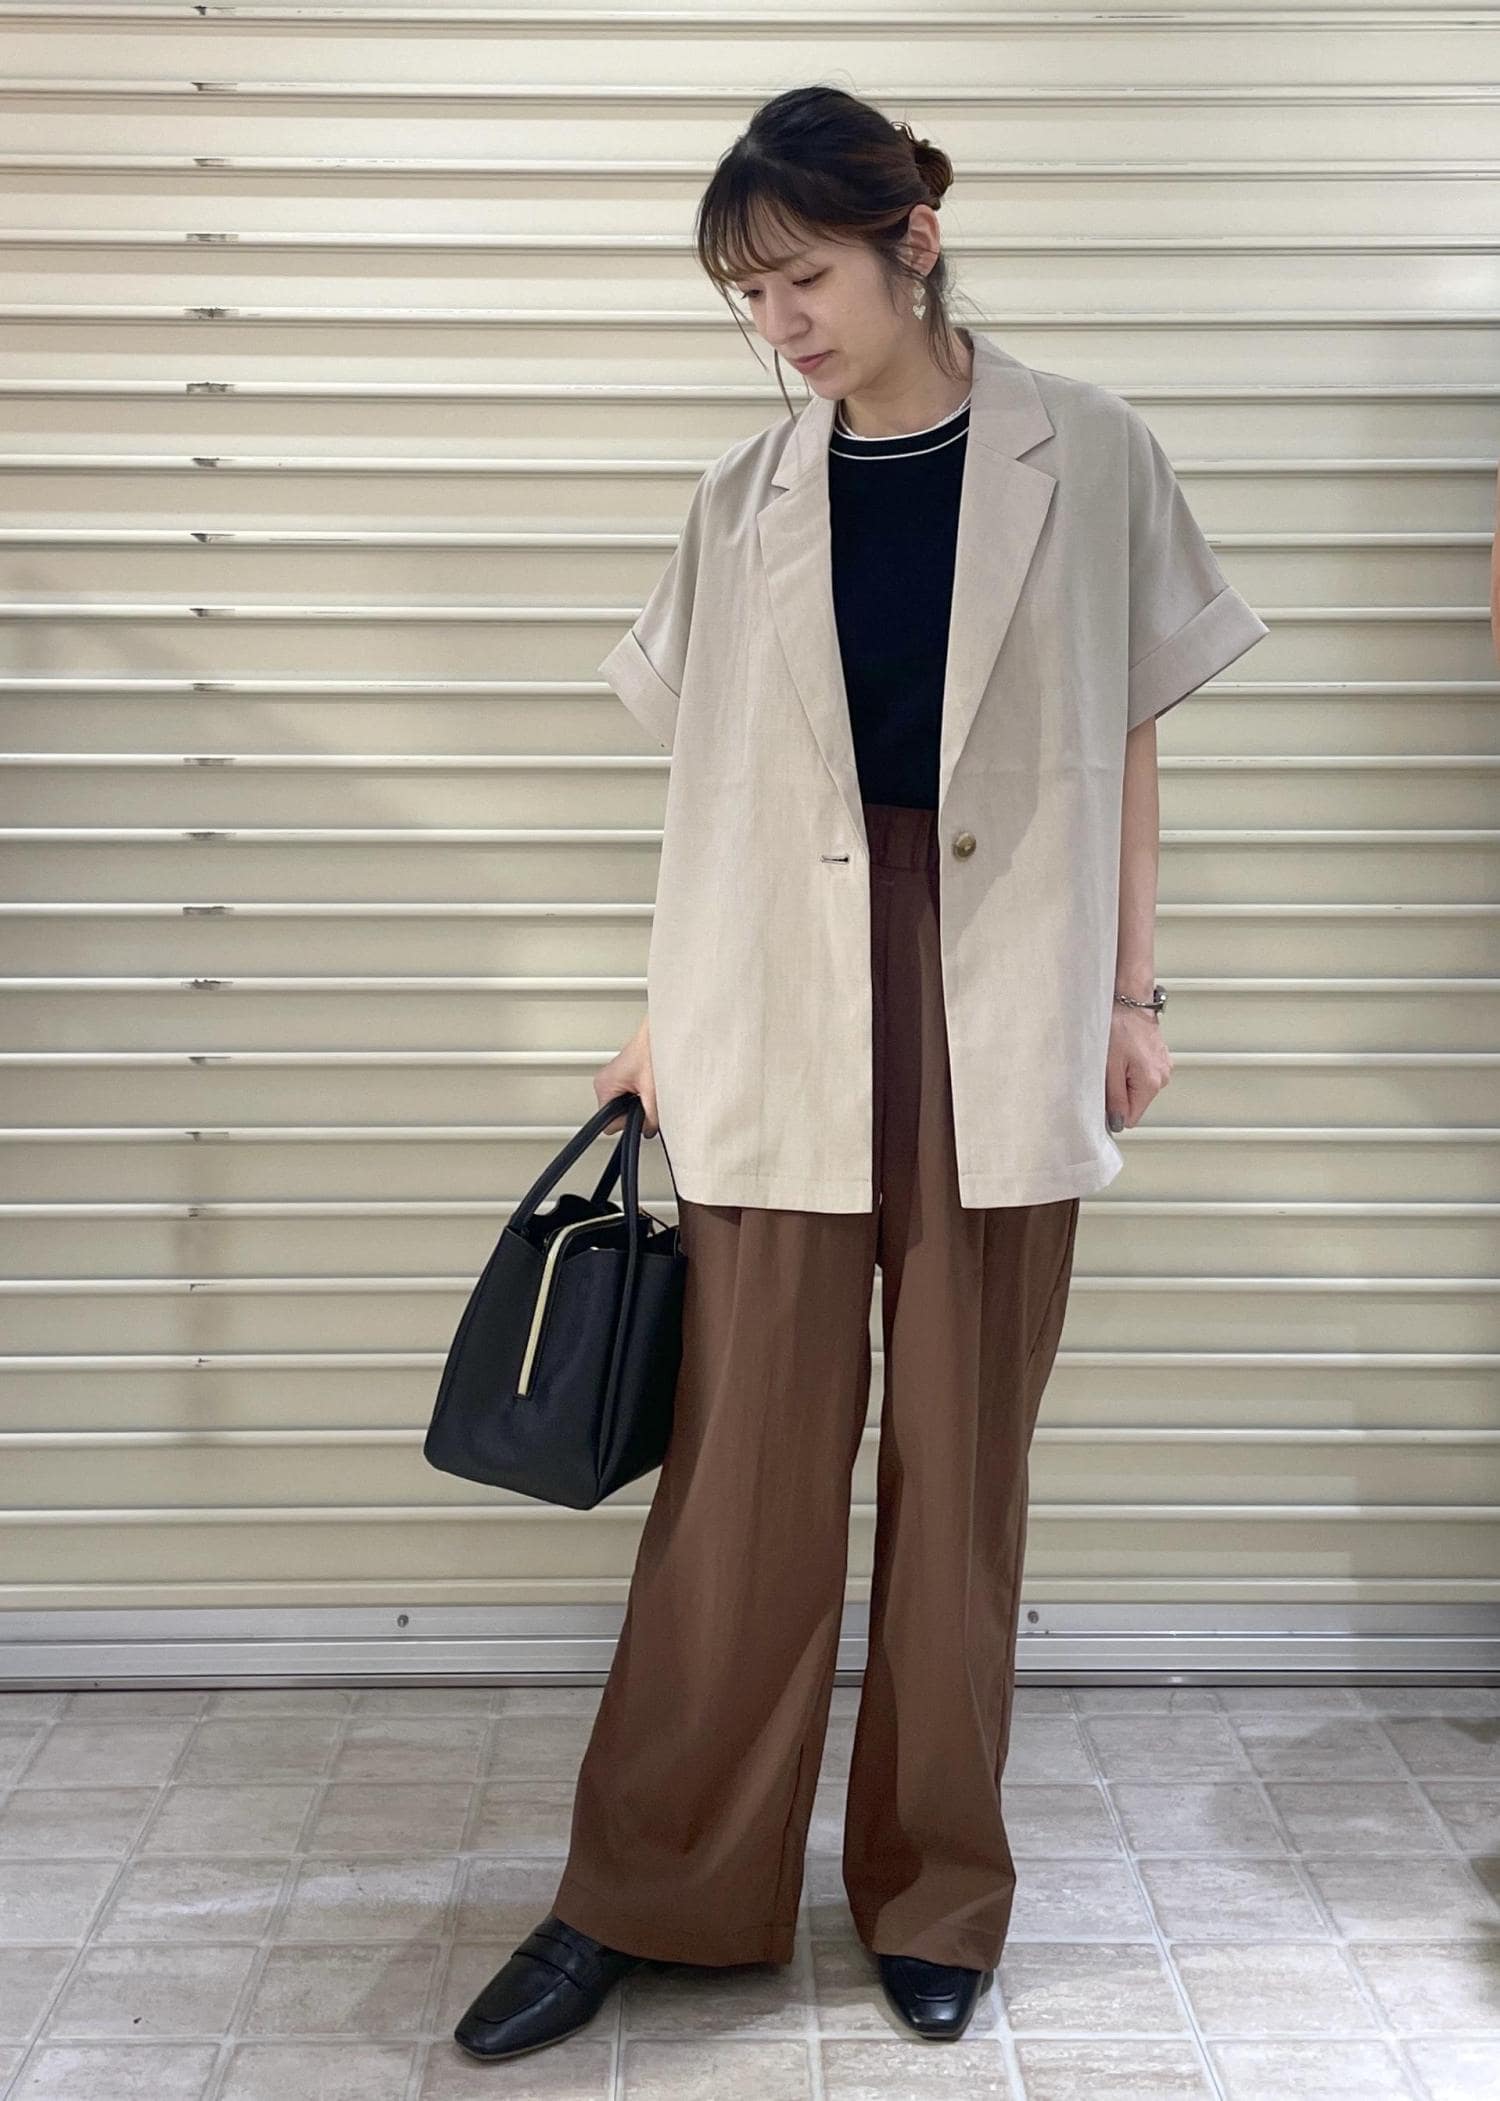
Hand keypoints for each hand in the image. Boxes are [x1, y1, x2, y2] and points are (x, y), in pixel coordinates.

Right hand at [594, 1015, 659, 1138]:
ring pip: (624, 1106)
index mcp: (604, 1086)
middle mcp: (604, 1081)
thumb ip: (650, 1118)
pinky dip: (641, 1095)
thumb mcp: (654, 1092)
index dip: (628, 1126)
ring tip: (652, 1090)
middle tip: (650, 1101)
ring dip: (639, 1104)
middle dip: (635, 1114)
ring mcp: (613, 1078)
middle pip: (616, 1116)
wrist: (664, 1031)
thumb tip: (648, 1130)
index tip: (641, 1119)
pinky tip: (652, 1086)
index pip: (608, 1124)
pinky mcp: (624, 1075)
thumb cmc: (654, 1051)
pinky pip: (630, 1095)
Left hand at [1105, 1003, 1171, 1132]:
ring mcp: (1163, 1067)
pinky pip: (1141, 1075)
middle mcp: (1162, 1077)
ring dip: (1123, 1081)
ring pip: (1137, 1089)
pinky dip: (1130, 1070)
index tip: (1103, 1097)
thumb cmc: (1118, 1026)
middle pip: (1135, 1103)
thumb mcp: (1109, 1067)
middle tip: (1108, 1071)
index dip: (1114, 1112)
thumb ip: (1114, 1098)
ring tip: (1116, 1060)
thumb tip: (1118, 1122)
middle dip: (1118, 1094)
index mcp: (1152, 1082)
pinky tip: (1123, 1054)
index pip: (1132, 1117)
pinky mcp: (1159, 1059)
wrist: (1130, 1000)